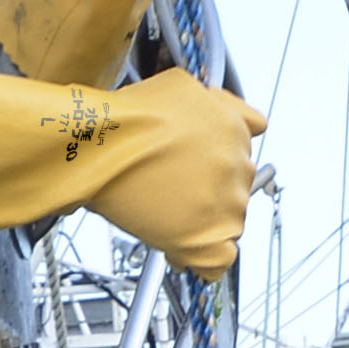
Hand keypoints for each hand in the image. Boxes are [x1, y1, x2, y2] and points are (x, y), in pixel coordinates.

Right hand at [86, 69, 266, 279]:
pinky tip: (182, 250)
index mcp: (236, 129)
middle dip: (207, 189)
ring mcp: (227, 204)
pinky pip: (219, 260)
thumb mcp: (183, 87)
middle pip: (234, 187)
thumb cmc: (130, 120)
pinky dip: (203, 259)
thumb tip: (232, 114)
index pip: (244, 148)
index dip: (217, 159)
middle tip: (173, 189)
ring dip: (202, 221)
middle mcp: (239, 166)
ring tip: (166, 215)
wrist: (104, 148)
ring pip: (227, 222)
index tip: (200, 166)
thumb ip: (218, 104)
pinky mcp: (208, 238)